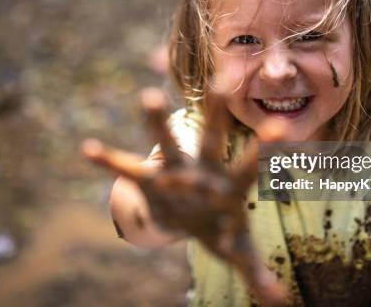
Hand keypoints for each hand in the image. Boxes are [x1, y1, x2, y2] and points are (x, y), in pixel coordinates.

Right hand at [82, 87, 286, 305]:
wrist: (190, 218)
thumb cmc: (220, 228)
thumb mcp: (236, 250)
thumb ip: (255, 271)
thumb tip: (282, 301)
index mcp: (230, 186)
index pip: (247, 167)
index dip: (260, 152)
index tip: (277, 129)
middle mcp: (204, 170)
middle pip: (212, 141)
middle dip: (214, 117)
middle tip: (220, 86)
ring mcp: (176, 171)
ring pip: (168, 143)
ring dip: (157, 122)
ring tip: (148, 96)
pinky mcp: (150, 180)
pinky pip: (128, 168)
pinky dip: (109, 161)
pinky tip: (89, 149)